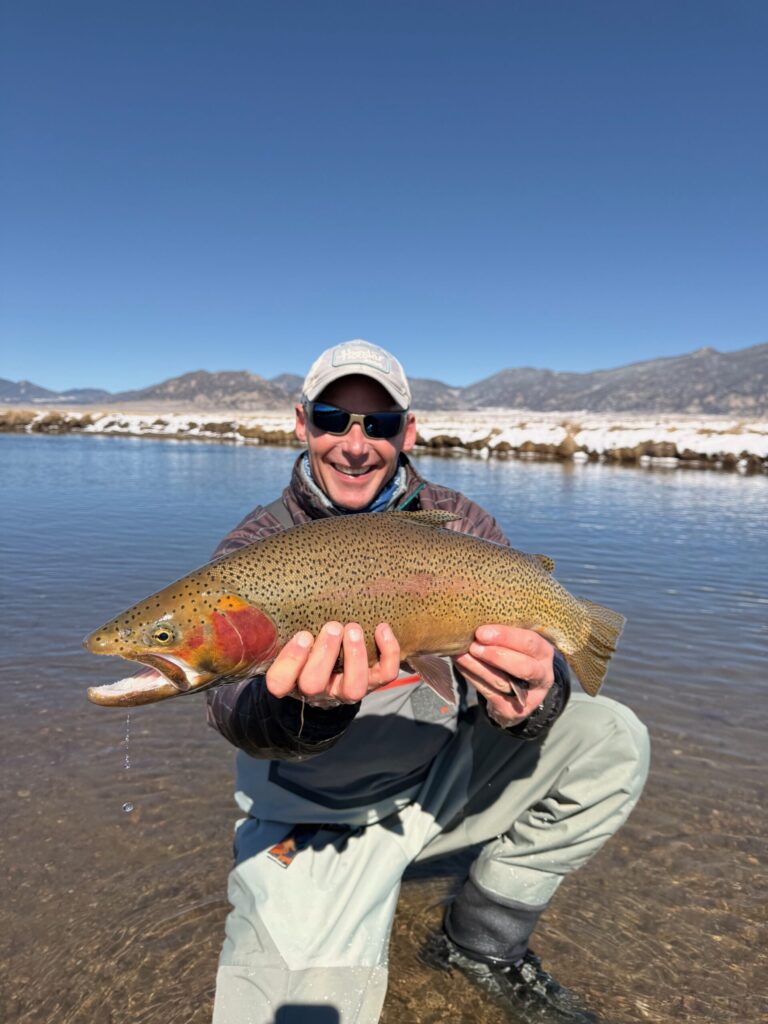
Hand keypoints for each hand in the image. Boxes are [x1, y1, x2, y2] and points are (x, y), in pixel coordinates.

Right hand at [265, 622, 400, 706]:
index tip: (302, 635)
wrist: (337, 667)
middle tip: (332, 627)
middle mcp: (318, 690)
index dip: (289, 662)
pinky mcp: (373, 683)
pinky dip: (388, 652)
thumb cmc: (310, 646)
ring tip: (354, 629)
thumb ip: (289, 627)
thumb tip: (291, 593)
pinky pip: (385, 675)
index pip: (279, 682)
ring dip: (355, 657)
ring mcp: (346, 690)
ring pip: (353, 688)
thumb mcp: (294, 639)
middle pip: (314, 684)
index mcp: (292, 679)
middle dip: (324, 654)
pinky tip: (381, 628)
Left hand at [452, 625, 554, 726]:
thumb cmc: (516, 655)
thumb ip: (505, 632)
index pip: (530, 642)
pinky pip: (491, 694)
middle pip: (523, 667)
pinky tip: (461, 665)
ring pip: (503, 681)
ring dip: (479, 667)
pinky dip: (473, 678)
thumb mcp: (519, 642)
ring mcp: (530, 695)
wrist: (520, 692)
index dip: (506, 636)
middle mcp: (543, 674)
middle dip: (496, 655)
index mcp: (544, 652)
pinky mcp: (515, 710)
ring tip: (461, 655)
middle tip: (474, 645)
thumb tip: (475, 616)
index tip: (482, 632)